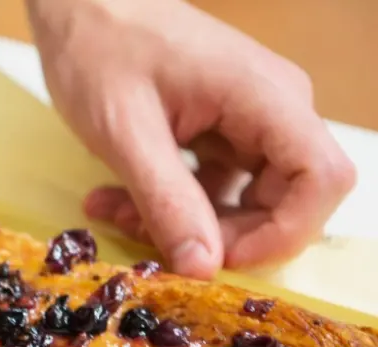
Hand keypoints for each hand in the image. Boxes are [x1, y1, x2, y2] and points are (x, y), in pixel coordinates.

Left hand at [27, 0, 355, 278]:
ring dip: (182, 222)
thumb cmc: (99, 49)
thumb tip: (203, 268)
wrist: (79, 5)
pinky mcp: (219, 128)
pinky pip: (212, 185)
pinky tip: (115, 197)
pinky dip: (169, 202)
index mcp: (264, 97)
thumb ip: (167, 200)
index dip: (282, 233)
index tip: (219, 260)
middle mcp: (271, 107)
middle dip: (217, 236)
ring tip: (114, 211)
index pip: (321, 179)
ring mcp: (247, 118)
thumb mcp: (125, 133)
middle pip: (283, 200)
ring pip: (240, 200)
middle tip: (149, 241)